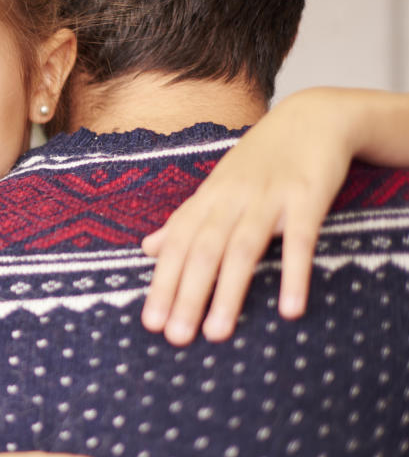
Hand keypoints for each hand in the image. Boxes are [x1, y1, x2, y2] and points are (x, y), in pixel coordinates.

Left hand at [140, 89, 354, 344]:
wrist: (310, 119)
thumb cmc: (258, 162)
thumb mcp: (215, 188)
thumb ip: (184, 221)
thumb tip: (146, 249)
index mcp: (206, 201)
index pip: (176, 246)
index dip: (162, 284)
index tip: (150, 323)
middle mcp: (230, 200)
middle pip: (202, 251)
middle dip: (187, 295)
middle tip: (176, 338)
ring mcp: (268, 199)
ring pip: (241, 249)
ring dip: (228, 293)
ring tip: (216, 334)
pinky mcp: (307, 199)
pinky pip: (300, 241)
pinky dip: (293, 274)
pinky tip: (289, 309)